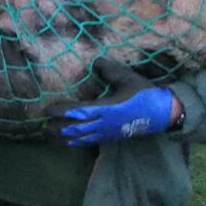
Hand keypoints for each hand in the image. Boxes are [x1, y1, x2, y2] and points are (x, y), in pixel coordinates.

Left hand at [46, 60, 175, 145]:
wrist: (162, 113)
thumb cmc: (143, 94)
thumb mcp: (127, 77)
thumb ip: (108, 69)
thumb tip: (94, 62)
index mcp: (107, 108)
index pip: (79, 112)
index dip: (62, 111)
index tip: (48, 109)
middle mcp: (103, 123)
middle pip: (75, 129)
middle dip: (58, 128)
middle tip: (43, 125)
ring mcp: (106, 132)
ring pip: (80, 138)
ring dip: (63, 138)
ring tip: (49, 135)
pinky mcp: (110, 137)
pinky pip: (88, 142)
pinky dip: (75, 142)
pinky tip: (67, 141)